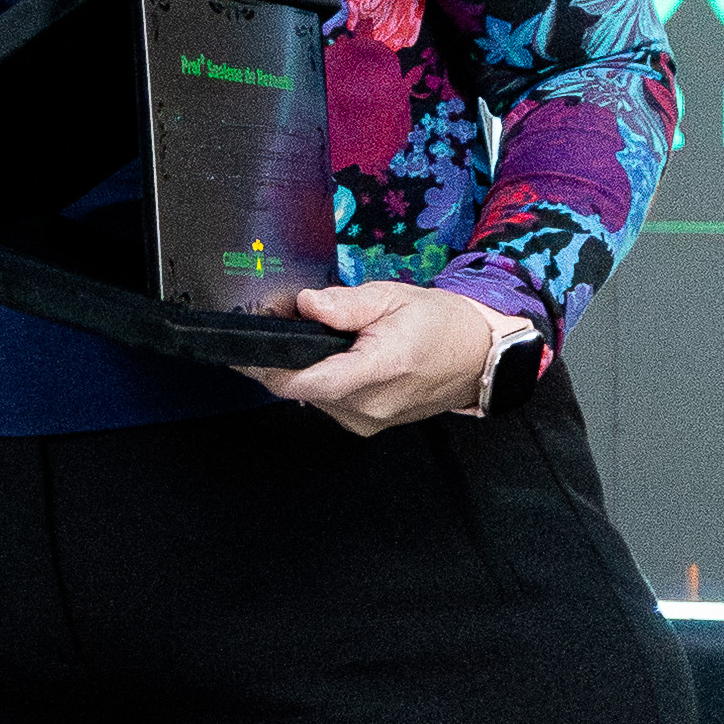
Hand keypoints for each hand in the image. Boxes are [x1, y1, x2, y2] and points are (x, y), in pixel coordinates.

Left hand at [242, 280, 508, 436]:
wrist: (477, 359)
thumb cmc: (440, 325)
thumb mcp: (393, 298)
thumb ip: (345, 304)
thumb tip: (306, 304)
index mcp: (378, 371)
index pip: (306, 381)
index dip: (268, 365)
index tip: (247, 343)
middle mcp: (368, 406)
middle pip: (300, 387)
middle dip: (281, 355)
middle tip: (278, 319)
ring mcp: (366, 421)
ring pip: (309, 396)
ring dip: (300, 367)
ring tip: (308, 333)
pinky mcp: (364, 425)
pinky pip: (326, 401)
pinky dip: (317, 378)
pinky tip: (328, 355)